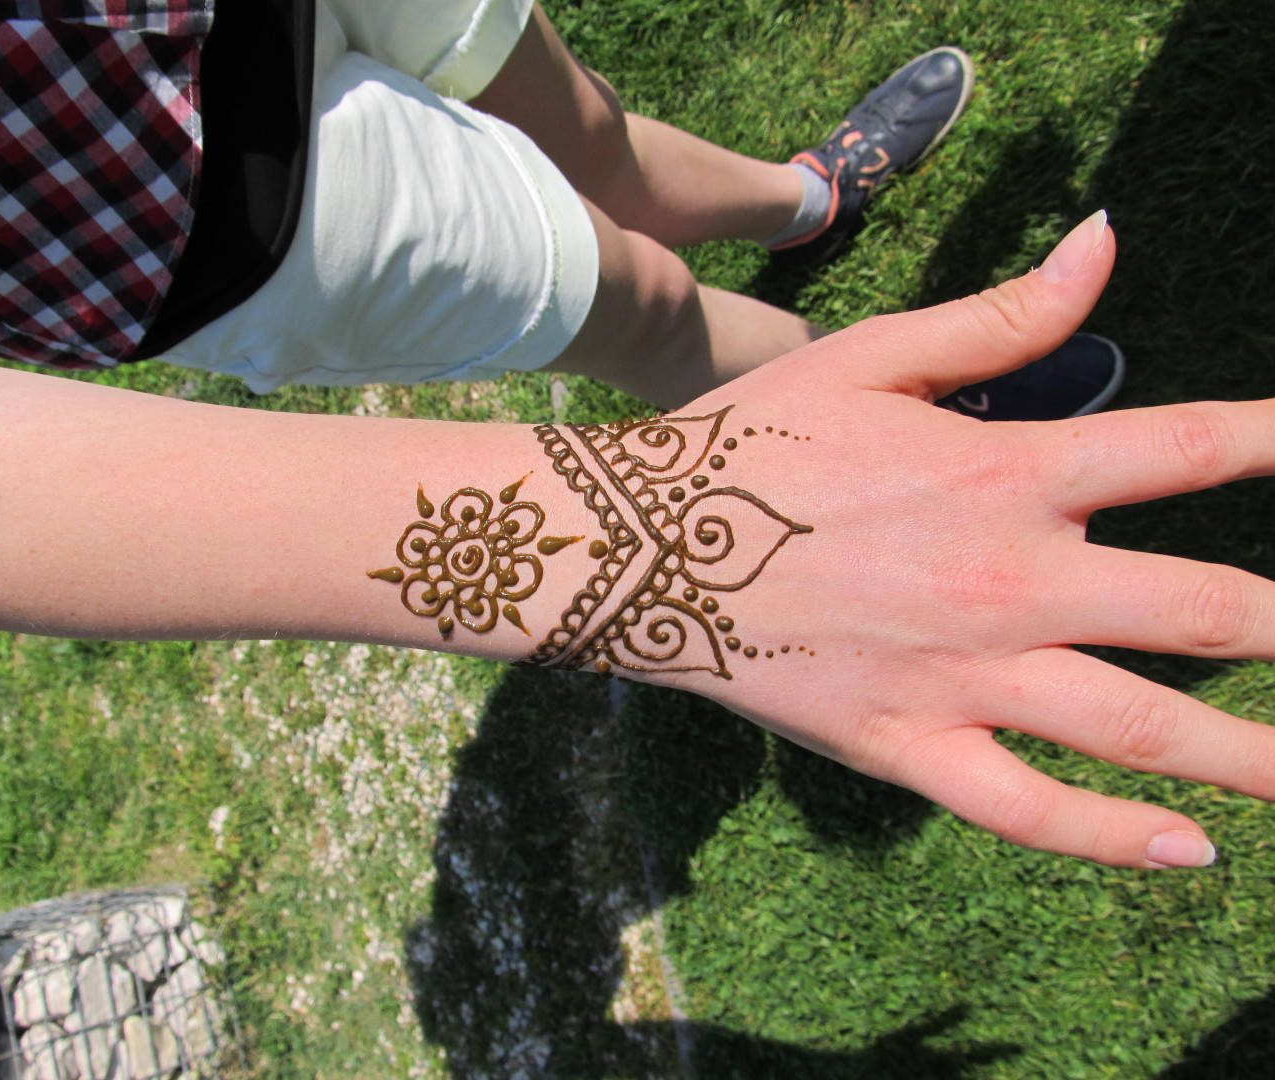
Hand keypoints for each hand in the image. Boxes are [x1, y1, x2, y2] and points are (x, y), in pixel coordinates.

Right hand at [634, 212, 1274, 866]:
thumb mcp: (874, 359)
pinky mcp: (907, 747)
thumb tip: (1108, 239)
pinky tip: (1191, 851)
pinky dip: (1110, 837)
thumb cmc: (755, 442)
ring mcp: (962, 676)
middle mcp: (1008, 579)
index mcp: (1007, 472)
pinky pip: (1026, 809)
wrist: (642, 545)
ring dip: (1255, 755)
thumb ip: (1004, 315)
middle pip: (1208, 612)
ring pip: (1140, 728)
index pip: (1190, 447)